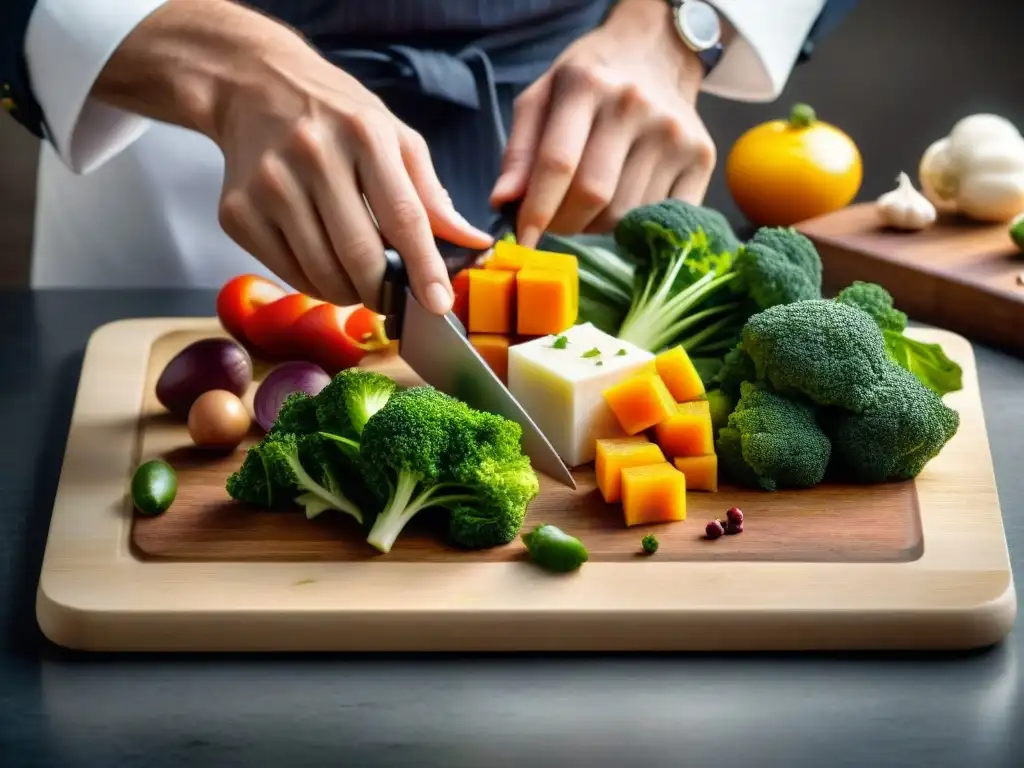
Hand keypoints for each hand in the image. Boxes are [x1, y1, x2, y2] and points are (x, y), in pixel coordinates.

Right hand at [213, 28, 491, 312]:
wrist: (253, 87)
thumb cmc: (335, 115)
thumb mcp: (393, 137)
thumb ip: (431, 193)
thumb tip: (472, 241)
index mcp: (364, 135)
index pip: (403, 217)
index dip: (424, 268)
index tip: (439, 303)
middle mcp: (313, 156)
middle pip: (360, 254)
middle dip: (384, 291)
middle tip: (393, 298)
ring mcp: (269, 185)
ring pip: (321, 272)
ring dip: (349, 293)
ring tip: (358, 281)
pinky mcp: (237, 212)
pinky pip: (287, 272)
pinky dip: (313, 284)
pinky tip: (322, 265)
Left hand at [490, 0, 716, 245]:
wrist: (655, 54)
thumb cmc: (590, 81)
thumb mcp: (542, 97)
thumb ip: (520, 150)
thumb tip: (503, 201)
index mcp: (587, 85)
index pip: (558, 163)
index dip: (537, 210)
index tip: (523, 241)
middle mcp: (635, 105)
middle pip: (594, 195)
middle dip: (565, 224)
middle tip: (554, 224)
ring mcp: (674, 133)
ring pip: (625, 214)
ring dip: (596, 228)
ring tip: (587, 210)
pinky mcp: (701, 156)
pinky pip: (660, 217)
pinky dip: (634, 228)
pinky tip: (621, 211)